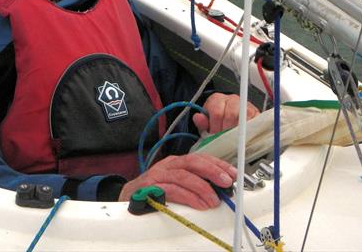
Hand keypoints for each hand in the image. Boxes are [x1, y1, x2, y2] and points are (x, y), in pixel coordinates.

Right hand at [118, 153, 236, 209]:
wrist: (128, 197)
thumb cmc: (155, 191)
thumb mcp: (177, 184)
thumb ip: (195, 184)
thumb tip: (219, 190)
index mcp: (177, 162)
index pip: (201, 158)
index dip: (218, 164)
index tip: (233, 174)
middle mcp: (169, 165)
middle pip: (193, 161)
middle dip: (213, 171)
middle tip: (227, 182)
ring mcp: (158, 175)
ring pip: (184, 175)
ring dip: (202, 187)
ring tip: (214, 200)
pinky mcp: (151, 187)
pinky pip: (172, 189)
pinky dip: (188, 197)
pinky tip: (198, 204)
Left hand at [192, 93, 259, 134]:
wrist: (229, 119)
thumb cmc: (217, 122)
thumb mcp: (206, 123)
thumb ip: (201, 122)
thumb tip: (198, 118)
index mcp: (217, 99)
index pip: (217, 112)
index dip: (215, 127)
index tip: (215, 136)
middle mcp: (232, 98)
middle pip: (231, 114)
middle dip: (226, 130)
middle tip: (224, 139)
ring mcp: (244, 104)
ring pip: (243, 116)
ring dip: (238, 130)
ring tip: (233, 138)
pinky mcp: (255, 112)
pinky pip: (254, 120)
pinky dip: (248, 129)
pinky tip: (243, 135)